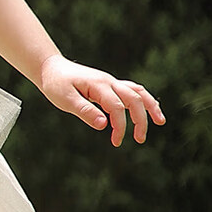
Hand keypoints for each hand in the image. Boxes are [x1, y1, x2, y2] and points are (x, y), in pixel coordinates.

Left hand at [38, 55, 165, 146]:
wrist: (51, 69)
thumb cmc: (56, 85)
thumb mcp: (65, 99)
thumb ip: (85, 111)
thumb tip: (104, 124)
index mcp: (98, 85)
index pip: (117, 107)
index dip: (120, 126)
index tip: (116, 142)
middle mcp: (109, 81)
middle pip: (134, 99)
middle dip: (141, 120)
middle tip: (140, 139)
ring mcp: (111, 82)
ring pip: (138, 92)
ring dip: (150, 106)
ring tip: (160, 121)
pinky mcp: (110, 85)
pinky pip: (132, 90)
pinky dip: (143, 100)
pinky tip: (148, 110)